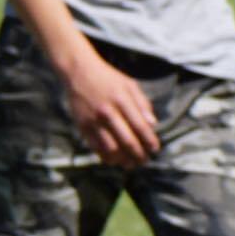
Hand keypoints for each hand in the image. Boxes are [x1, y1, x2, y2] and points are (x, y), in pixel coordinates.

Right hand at [62, 46, 160, 165]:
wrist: (79, 72)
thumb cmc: (108, 78)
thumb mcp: (130, 85)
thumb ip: (143, 104)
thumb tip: (153, 125)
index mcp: (122, 100)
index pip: (140, 126)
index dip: (150, 141)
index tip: (155, 149)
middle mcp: (107, 112)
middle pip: (127, 141)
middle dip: (139, 155)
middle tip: (145, 160)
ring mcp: (93, 121)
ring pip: (112, 149)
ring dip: (124, 160)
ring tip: (131, 163)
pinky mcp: (83, 127)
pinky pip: (97, 149)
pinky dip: (108, 157)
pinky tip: (116, 159)